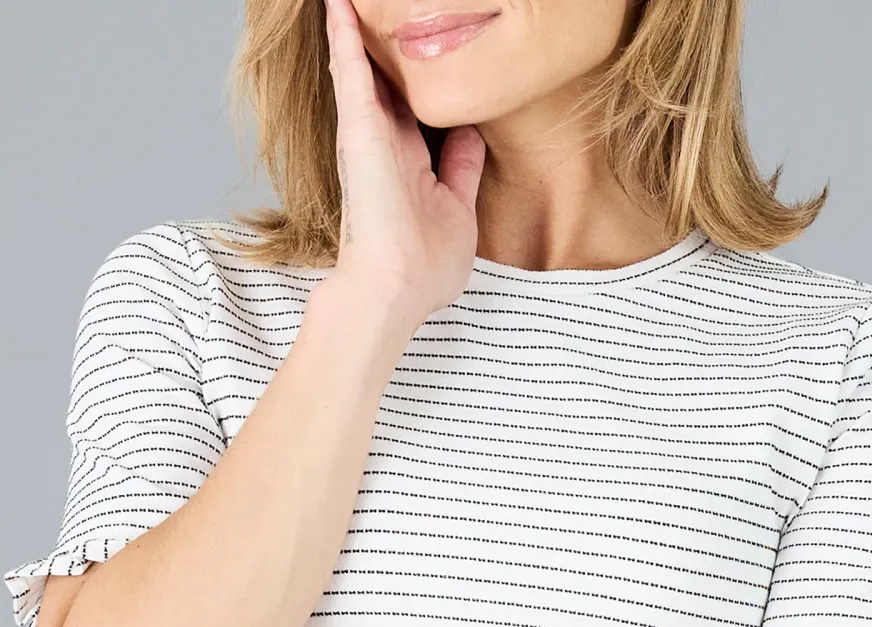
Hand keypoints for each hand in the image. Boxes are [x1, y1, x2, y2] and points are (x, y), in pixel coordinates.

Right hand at [320, 0, 486, 325]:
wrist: (394, 291)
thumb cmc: (424, 270)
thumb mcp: (459, 213)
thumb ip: (462, 172)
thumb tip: (470, 136)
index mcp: (410, 166)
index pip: (414, 112)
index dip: (421, 83)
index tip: (427, 53)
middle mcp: (384, 146)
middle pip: (386, 81)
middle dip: (385, 47)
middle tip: (382, 9)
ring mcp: (368, 136)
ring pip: (363, 66)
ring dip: (356, 32)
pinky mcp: (357, 128)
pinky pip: (349, 67)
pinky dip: (343, 33)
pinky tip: (339, 1)